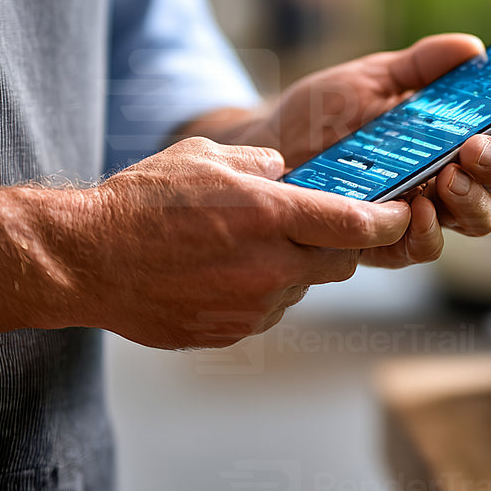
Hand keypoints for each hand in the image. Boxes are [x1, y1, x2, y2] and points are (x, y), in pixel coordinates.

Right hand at [0, 137, 409, 360]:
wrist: (88, 260)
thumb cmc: (143, 200)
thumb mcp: (207, 157)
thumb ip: (262, 164)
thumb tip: (293, 174)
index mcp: (270, 216)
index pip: (359, 226)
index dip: (390, 221)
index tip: (403, 213)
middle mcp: (270, 266)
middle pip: (341, 261)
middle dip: (342, 242)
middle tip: (322, 223)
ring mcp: (252, 306)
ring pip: (302, 286)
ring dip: (294, 266)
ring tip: (246, 245)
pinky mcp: (232, 332)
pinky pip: (268, 309)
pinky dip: (261, 290)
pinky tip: (222, 272)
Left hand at [196, 34, 490, 269]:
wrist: (267, 146)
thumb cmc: (325, 111)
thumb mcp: (373, 76)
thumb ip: (422, 64)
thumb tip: (472, 49)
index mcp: (462, 133)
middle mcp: (455, 176)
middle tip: (477, 147)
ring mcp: (426, 211)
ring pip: (479, 219)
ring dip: (473, 199)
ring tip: (448, 175)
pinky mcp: (389, 241)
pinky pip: (424, 248)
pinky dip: (428, 231)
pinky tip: (415, 207)